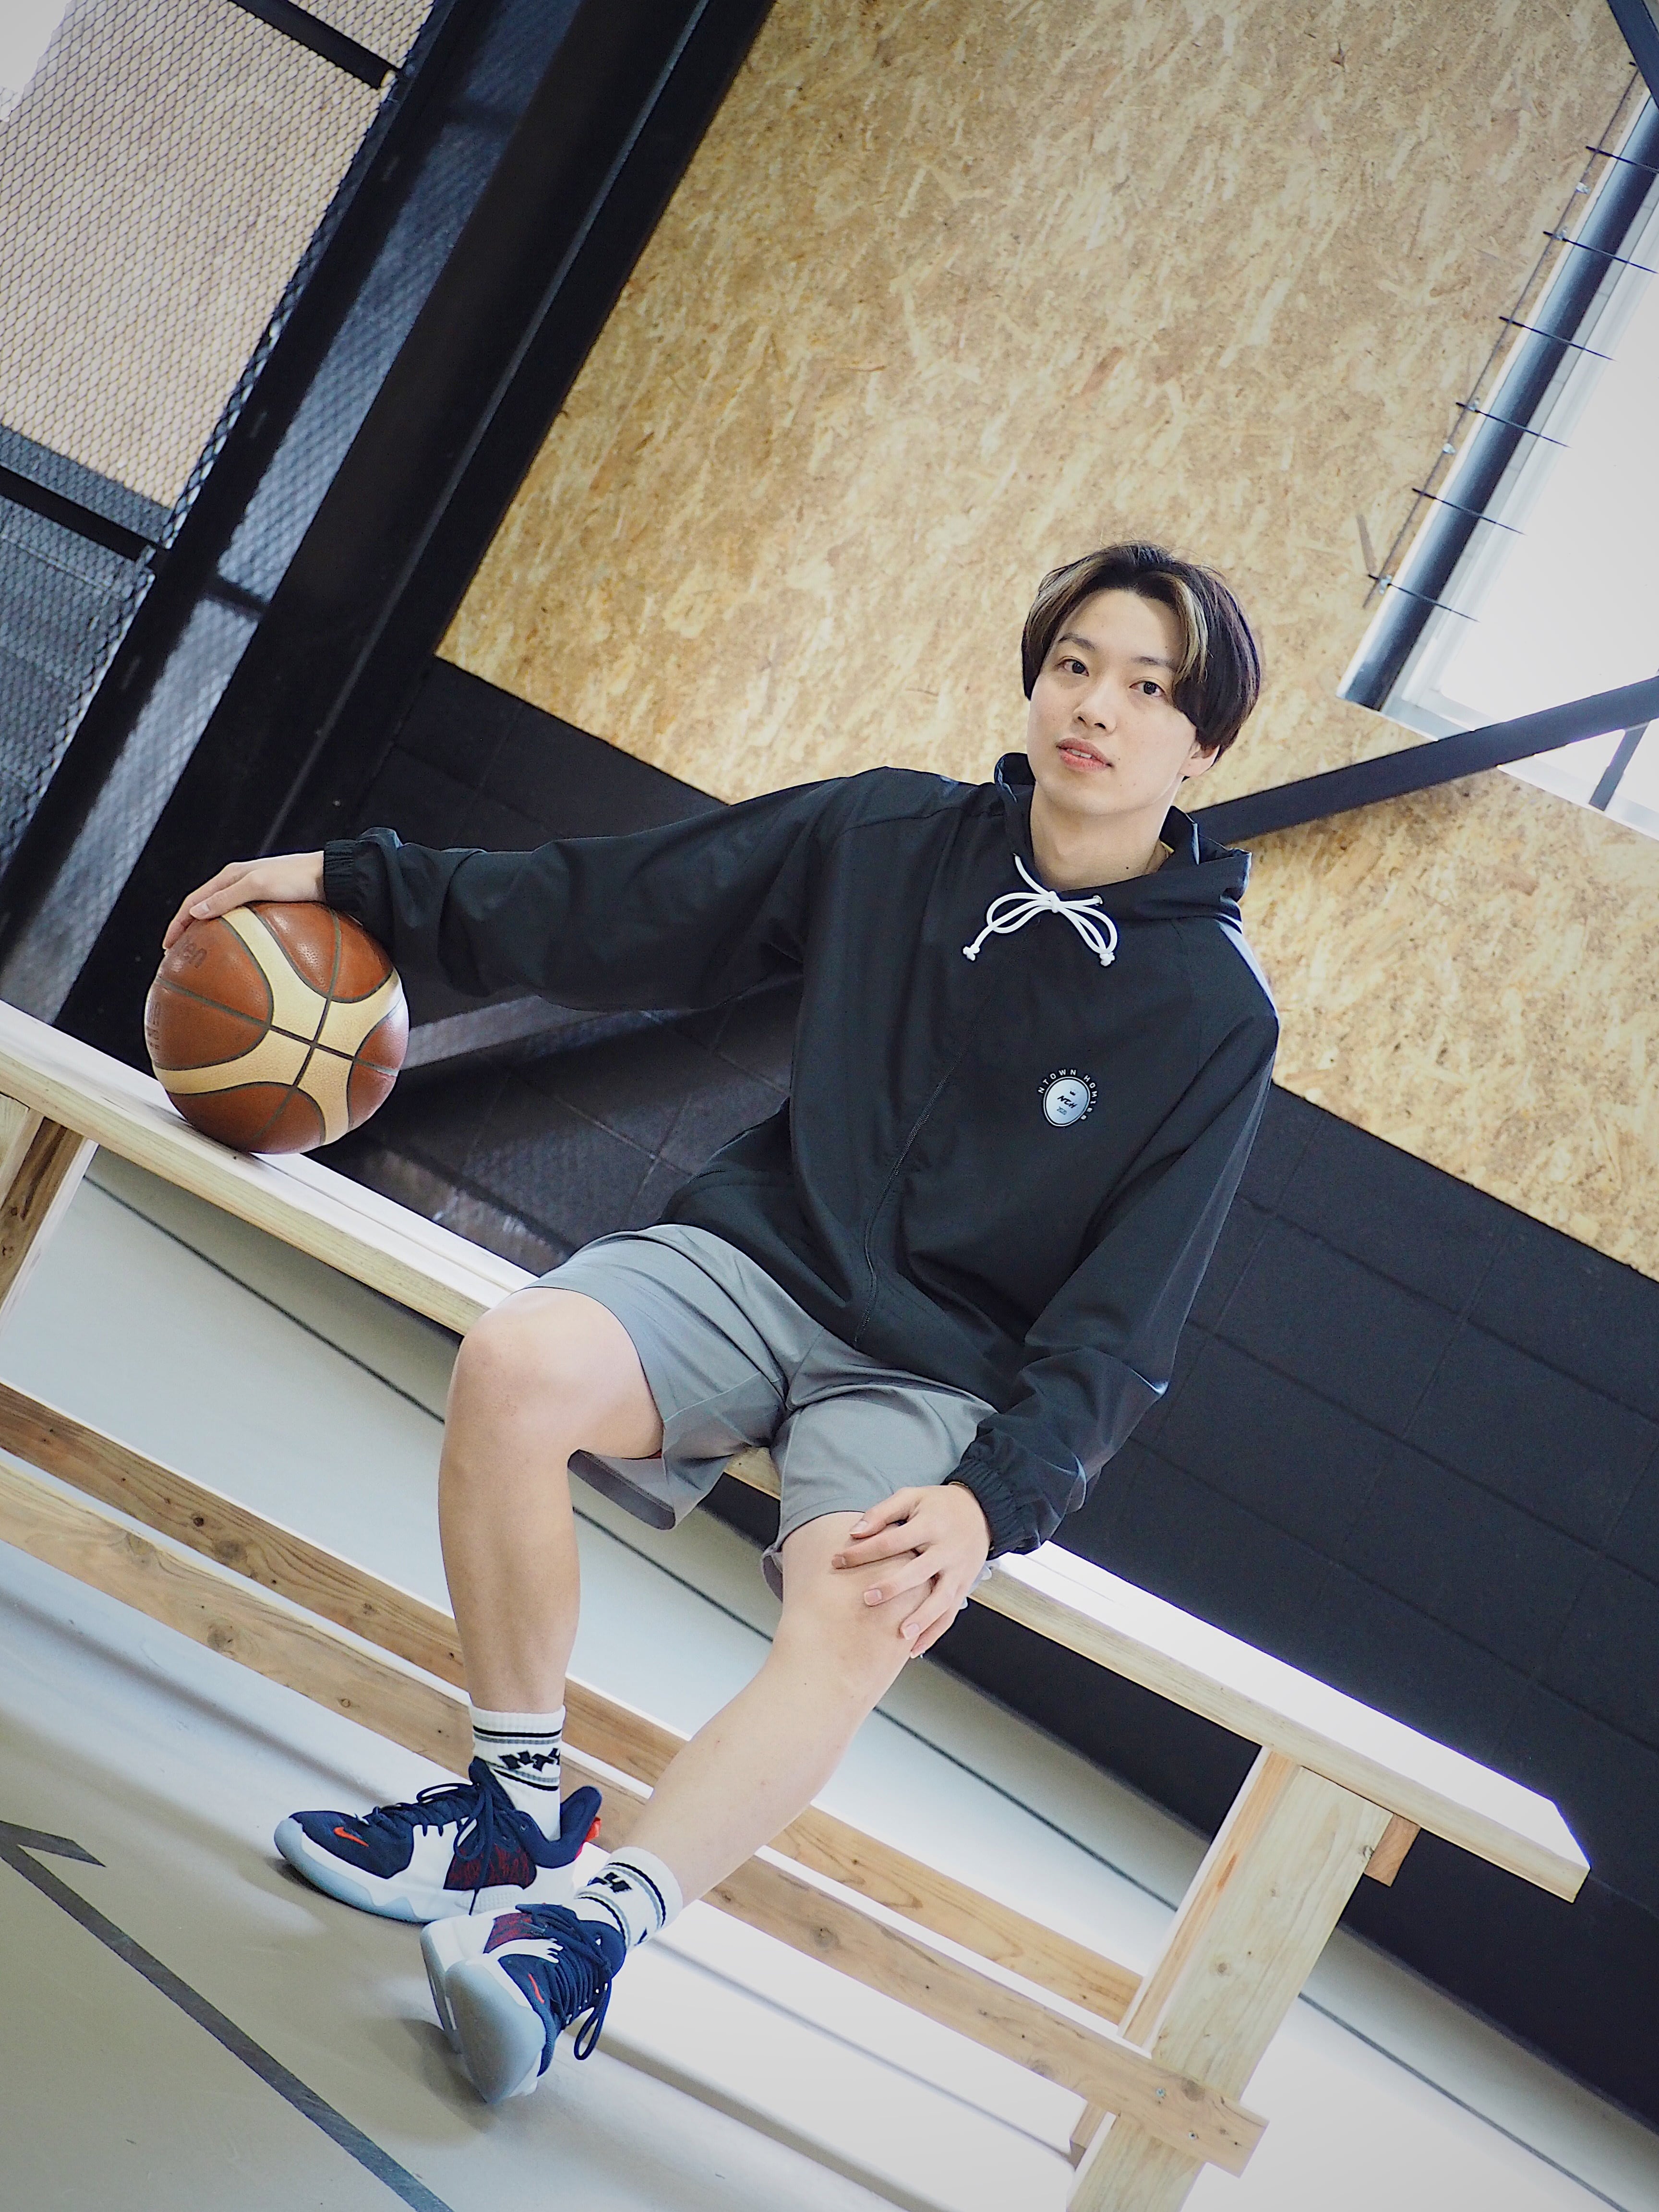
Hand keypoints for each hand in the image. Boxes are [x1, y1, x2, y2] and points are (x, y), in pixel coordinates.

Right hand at [162, 852, 325, 949]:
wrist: (334, 876)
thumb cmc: (298, 879)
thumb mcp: (259, 885)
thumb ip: (227, 898)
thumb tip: (194, 912)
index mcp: (231, 875)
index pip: (193, 901)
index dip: (177, 924)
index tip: (167, 947)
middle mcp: (240, 882)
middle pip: (205, 908)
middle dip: (188, 929)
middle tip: (179, 954)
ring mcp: (256, 894)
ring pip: (224, 916)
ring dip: (210, 933)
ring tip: (204, 956)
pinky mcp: (272, 904)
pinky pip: (245, 924)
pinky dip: (235, 937)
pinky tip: (240, 955)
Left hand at [831, 1483, 991, 1657]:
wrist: (981, 1511)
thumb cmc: (938, 1505)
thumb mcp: (911, 1497)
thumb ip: (882, 1512)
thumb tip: (855, 1531)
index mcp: (930, 1525)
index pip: (892, 1541)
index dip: (864, 1551)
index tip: (839, 1561)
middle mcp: (946, 1549)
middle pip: (918, 1571)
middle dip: (893, 1587)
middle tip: (867, 1599)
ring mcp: (958, 1571)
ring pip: (941, 1599)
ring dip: (922, 1618)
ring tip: (901, 1634)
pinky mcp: (964, 1586)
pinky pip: (950, 1614)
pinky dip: (935, 1633)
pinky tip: (915, 1648)